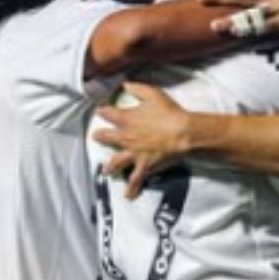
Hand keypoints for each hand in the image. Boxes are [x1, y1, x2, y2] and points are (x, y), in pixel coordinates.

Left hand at [91, 82, 189, 199]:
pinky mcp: (144, 166)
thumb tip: (124, 84)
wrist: (182, 133)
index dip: (103, 111)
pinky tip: (128, 196)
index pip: (108, 113)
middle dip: (100, 136)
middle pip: (107, 137)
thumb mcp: (153, 93)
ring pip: (116, 161)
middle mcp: (126, 137)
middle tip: (96, 136)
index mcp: (127, 119)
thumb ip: (136, 88)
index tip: (99, 110)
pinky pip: (135, 180)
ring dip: (110, 166)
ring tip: (105, 170)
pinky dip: (132, 189)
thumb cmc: (169, 112)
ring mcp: (133, 153)